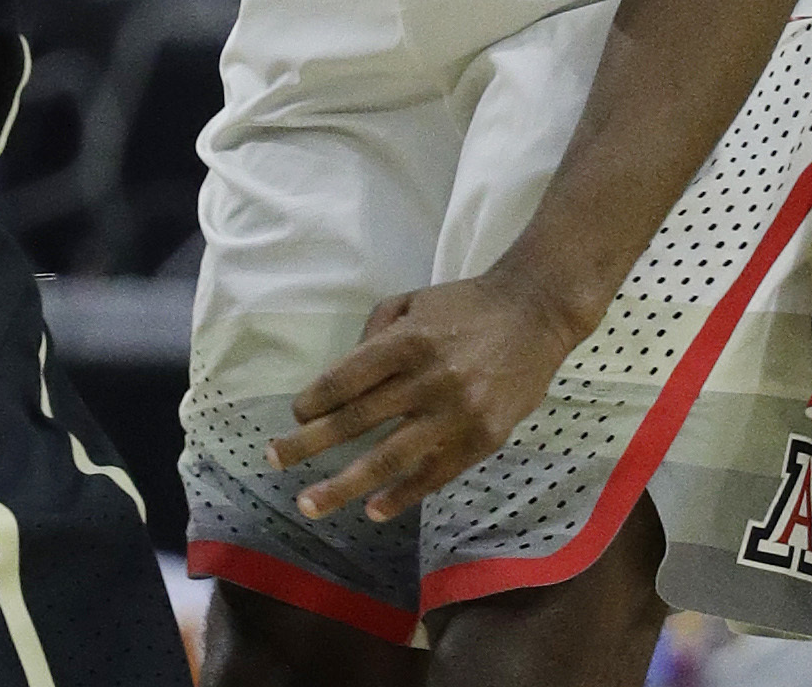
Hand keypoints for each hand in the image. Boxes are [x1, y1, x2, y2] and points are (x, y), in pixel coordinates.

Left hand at [270, 268, 597, 522]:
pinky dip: (401, 495)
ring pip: (389, 458)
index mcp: (409, 340)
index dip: (315, 400)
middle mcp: (428, 379)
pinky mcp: (482, 439)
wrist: (537, 313)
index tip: (295, 416)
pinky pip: (433, 475)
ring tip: (309, 503)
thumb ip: (375, 334)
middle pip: (357, 420)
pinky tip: (374, 509)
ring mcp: (456, 414)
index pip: (348, 378)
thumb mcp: (415, 301)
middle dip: (309, 444)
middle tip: (274, 460)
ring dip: (343, 485)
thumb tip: (342, 380)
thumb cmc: (467, 305)